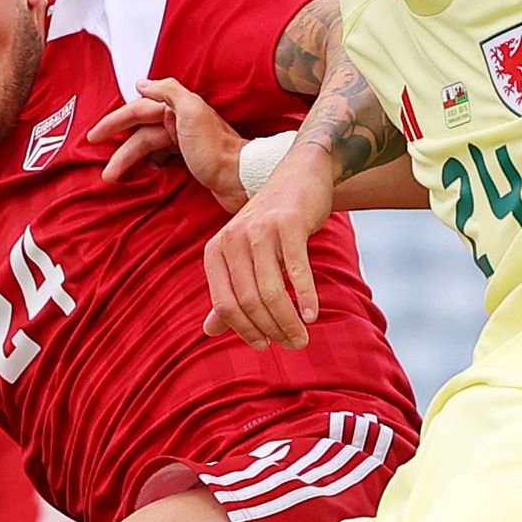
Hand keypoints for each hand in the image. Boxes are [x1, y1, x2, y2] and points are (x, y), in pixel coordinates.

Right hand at [90, 77, 248, 208]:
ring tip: (112, 176)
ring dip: (128, 161)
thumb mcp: (193, 112)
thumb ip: (169, 92)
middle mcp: (180, 123)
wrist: (240, 178)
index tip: (95, 134)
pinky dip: (145, 167)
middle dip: (118, 146)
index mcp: (178, 108)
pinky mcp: (189, 162)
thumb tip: (142, 84)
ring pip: (148, 149)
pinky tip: (137, 175)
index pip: (138, 110)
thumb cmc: (218, 149)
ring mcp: (184, 143)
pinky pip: (158, 161)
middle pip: (140, 132)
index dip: (115, 121)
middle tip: (98, 160)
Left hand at [203, 146, 334, 346]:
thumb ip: (228, 293)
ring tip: (302, 337)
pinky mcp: (288, 223)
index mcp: (215, 251)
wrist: (299, 175)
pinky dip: (306, 297)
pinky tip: (313, 316)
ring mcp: (259, 230)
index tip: (265, 345)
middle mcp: (231, 240)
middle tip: (293, 344)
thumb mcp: (243, 256)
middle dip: (271, 330)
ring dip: (288, 321)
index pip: (224, 304)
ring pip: (270, 291)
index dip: (244, 330)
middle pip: (248, 301)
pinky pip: (297, 270)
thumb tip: (208, 331)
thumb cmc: (271, 224)